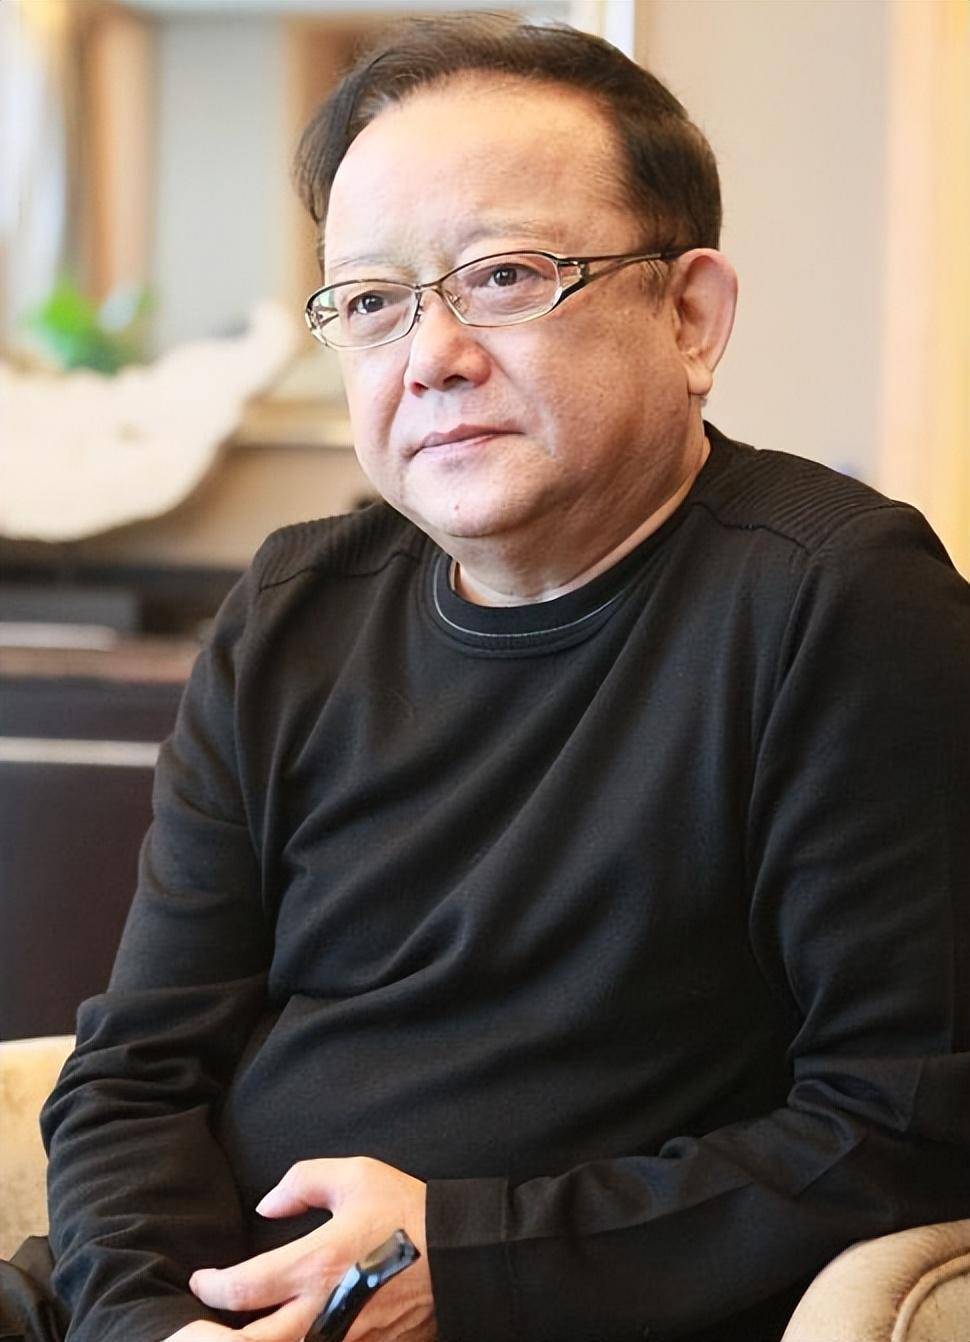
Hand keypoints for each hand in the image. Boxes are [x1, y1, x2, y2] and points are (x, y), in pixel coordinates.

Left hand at [187, 1156, 434, 1341]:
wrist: (463, 1256)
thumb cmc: (409, 1211)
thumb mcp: (356, 1176)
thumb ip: (303, 1181)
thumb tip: (266, 1206)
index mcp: (315, 1264)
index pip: (242, 1289)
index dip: (212, 1287)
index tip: (203, 1279)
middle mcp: (322, 1312)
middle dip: (215, 1337)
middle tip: (203, 1324)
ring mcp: (346, 1340)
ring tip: (248, 1328)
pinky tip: (293, 1332)